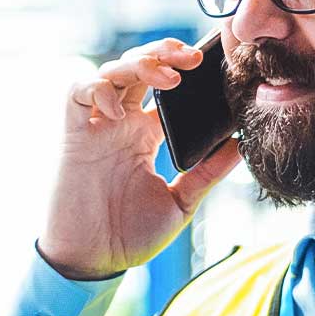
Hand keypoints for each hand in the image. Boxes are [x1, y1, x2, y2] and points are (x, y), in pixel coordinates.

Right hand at [38, 37, 242, 279]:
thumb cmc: (132, 235)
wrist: (95, 261)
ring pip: (111, 72)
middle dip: (164, 54)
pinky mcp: (74, 135)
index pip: (163, 86)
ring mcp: (97, 127)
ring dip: (138, 64)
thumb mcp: (181, 202)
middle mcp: (120, 124)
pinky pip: (77, 93)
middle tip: (194, 59)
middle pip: (138, 68)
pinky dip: (97, 89)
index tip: (211, 66)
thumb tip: (240, 145)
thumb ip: (207, 173)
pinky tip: (118, 106)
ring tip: (168, 79)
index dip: (181, 69)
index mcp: (145, 135)